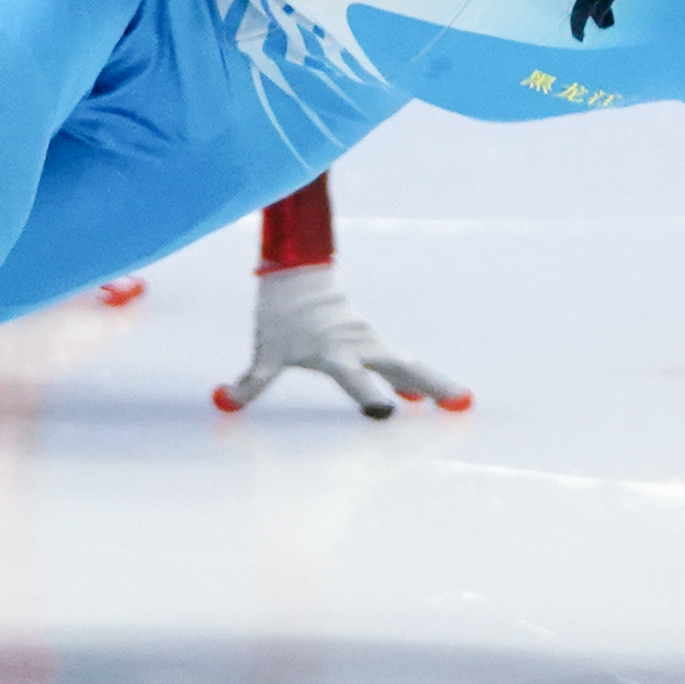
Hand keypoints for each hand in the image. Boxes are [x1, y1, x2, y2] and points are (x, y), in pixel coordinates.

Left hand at [213, 262, 467, 418]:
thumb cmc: (279, 314)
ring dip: (433, 383)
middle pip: (402, 368)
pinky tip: (423, 398)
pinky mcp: (371, 339)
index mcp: (333, 352)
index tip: (385, 411)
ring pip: (407, 364)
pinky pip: (396, 362)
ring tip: (460, 403)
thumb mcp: (265, 350)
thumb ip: (251, 382)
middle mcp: (359, 346)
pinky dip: (413, 378)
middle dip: (431, 386)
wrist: (296, 272)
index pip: (353, 377)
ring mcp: (369, 341)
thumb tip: (224, 402)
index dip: (368, 393)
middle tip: (459, 405)